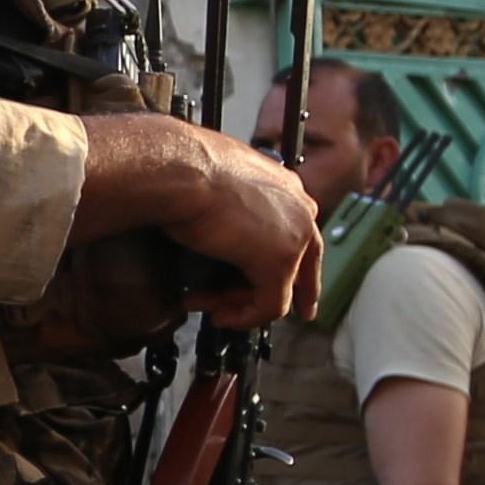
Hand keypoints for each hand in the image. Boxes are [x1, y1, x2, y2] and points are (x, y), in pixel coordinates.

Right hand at [83, 111, 322, 323]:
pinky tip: (220, 316)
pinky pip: (269, 306)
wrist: (181, 169)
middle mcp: (300, 210)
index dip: (294, 264)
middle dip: (282, 296)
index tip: (291, 286)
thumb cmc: (184, 167)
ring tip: (210, 309)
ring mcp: (294, 238)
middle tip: (249, 312)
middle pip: (302, 266)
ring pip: (280, 289)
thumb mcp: (215, 181)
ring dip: (241, 305)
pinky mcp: (279, 263)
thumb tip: (211, 217)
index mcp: (287, 188)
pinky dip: (244, 317)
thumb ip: (228, 201)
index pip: (301, 234)